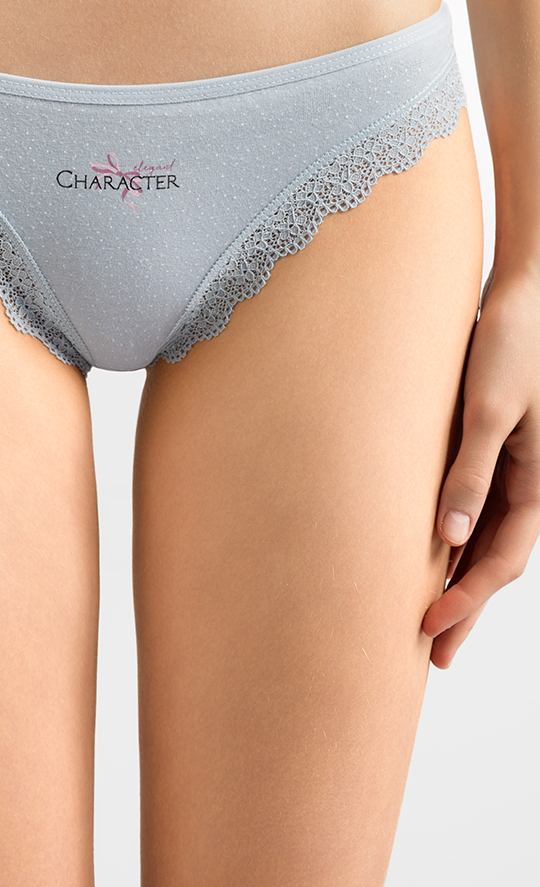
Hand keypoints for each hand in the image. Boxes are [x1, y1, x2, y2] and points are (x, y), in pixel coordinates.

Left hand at [423, 268, 539, 667]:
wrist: (521, 299)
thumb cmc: (511, 346)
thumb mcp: (490, 410)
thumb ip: (473, 470)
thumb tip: (450, 535)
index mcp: (538, 482)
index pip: (502, 561)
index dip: (466, 601)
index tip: (428, 631)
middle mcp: (529, 484)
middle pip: (495, 561)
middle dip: (466, 609)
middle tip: (432, 656)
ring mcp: (513, 470)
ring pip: (485, 539)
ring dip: (459, 579)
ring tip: (427, 618)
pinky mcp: (493, 450)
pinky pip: (476, 507)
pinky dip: (456, 539)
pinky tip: (430, 554)